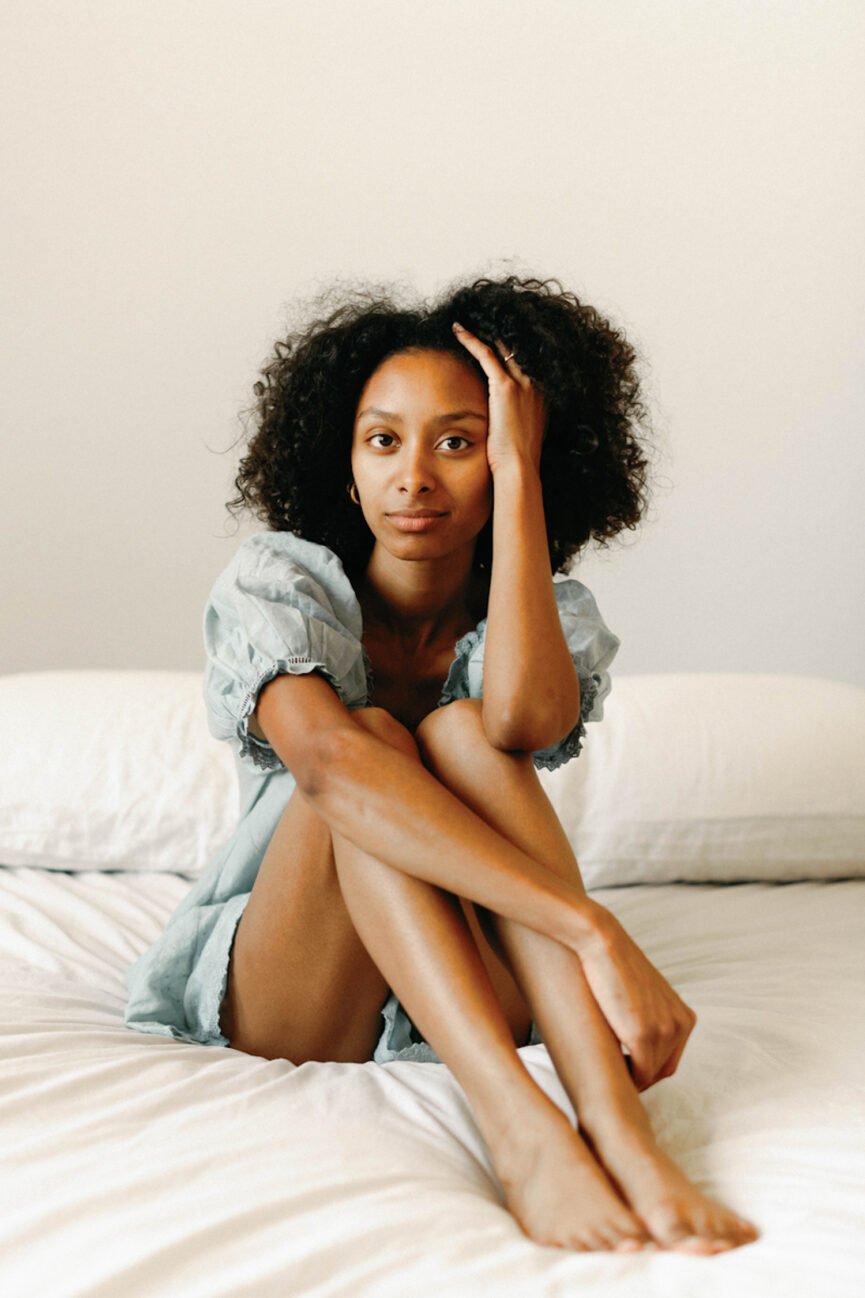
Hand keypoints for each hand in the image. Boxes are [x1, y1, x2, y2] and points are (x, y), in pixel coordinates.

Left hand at [451, 321, 546, 475]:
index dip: (510, 351)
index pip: (525, 364)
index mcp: (541, 396)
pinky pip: (486, 354)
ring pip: (502, 347)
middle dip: (499, 337)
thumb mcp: (522, 435)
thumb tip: (506, 422)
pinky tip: (458, 331)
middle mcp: (535, 385)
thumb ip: (517, 420)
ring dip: (484, 333)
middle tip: (480, 323)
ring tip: (467, 324)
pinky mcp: (505, 387)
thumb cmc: (518, 459)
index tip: (496, 342)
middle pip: (516, 351)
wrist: (519, 467)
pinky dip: (471, 340)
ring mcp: (522, 384)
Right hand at [570, 898, 697, 1091]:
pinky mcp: (644, 1036)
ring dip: (629, 1078)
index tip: (621, 1067)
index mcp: (684, 1016)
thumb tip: (628, 1040)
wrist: (601, 941)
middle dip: (639, 1076)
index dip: (645, 1068)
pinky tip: (604, 1067)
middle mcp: (681, 1025)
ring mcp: (665, 1031)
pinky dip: (624, 1080)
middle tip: (611, 1071)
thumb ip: (645, 1016)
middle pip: (663, 1070)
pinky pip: (639, 1076)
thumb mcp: (640, 994)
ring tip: (604, 1068)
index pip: (669, 1060)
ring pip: (650, 1075)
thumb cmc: (612, 965)